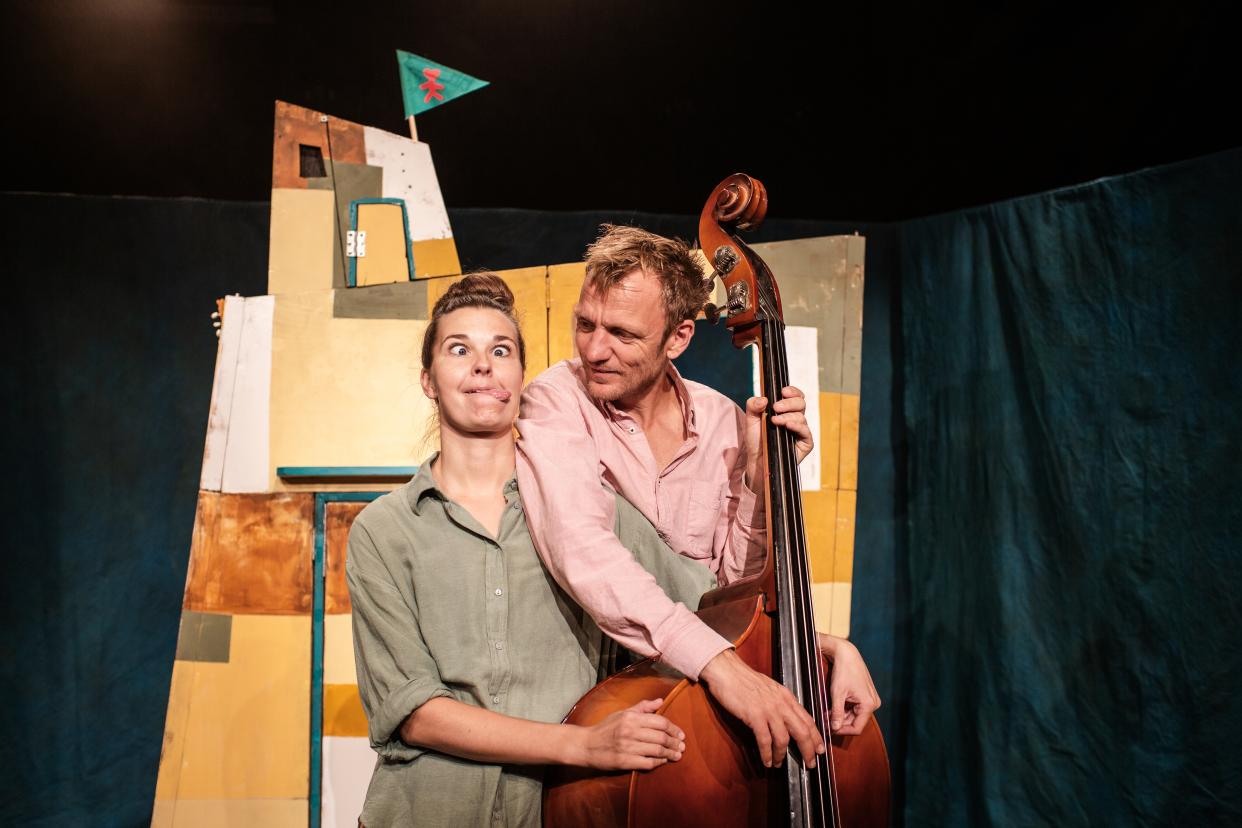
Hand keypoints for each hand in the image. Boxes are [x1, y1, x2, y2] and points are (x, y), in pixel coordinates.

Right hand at [575, 698, 685, 770]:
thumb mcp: (622, 713)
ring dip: (670, 754)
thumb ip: (642, 707)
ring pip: (657, 751)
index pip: (660, 721)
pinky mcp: (625, 762)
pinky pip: (647, 763)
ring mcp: (627, 747)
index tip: (681, 734)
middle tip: (682, 746)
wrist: (586, 745)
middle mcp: (630, 731)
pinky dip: (658, 763)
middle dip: (675, 742)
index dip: (674, 728)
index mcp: (631, 717)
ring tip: (677, 755)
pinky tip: (663, 761)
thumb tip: (660, 701)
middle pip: (661, 737)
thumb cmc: (605, 728)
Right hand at [699, 649, 824, 767]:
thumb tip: (787, 719)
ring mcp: (768, 710)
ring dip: (781, 755)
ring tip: (778, 764)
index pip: (808, 719)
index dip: (816, 737)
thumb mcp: (770, 688)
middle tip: (810, 763)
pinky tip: (766, 760)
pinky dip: (766, 753)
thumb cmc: (744, 679)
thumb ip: (780, 702)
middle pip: (802, 732)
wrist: (727, 670)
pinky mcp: (754, 716)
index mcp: (786, 696)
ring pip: (783, 739)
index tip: (820, 748)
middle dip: (808, 750)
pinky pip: (764, 740)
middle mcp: (781, 704)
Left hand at [744, 386, 814, 486]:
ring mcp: (801, 431)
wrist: (757, 460)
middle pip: (801, 403)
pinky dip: (797, 426)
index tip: (783, 391)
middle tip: (776, 407)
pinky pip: (805, 431)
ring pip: (801, 416)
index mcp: (786, 410)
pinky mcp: (805, 443)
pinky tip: (787, 425)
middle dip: (789, 402)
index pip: (795, 396)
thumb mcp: (751, 420)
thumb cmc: (756, 440)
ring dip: (787, 416)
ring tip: (774, 421)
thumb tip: (764, 399)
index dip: (792, 391)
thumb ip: (753, 405)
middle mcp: (795, 418)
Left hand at [817, 633, 880, 735]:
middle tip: (824, 719)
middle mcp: (873, 704)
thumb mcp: (837, 694)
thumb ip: (836, 713)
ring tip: (827, 711)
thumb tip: (834, 728)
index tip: (829, 729)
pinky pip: (855, 707)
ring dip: (840, 715)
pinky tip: (833, 706)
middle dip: (839, 721)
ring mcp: (870, 699)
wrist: (847, 653)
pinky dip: (844, 708)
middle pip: (855, 721)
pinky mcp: (865, 695)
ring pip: (853, 715)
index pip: (857, 728)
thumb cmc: (843, 671)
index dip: (842, 730)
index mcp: (869, 704)